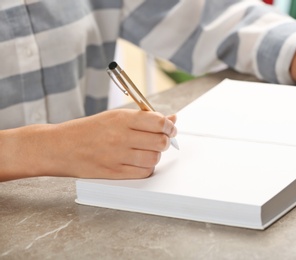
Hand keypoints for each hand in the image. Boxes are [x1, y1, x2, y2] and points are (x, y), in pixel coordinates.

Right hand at [0, 109, 176, 180]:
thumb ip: (144, 118)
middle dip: (165, 141)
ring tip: (147, 151)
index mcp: (121, 118)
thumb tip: (172, 119)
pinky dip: (146, 168)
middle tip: (161, 140)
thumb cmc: (88, 130)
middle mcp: (121, 136)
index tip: (171, 128)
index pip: (158, 121)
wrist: (60, 147)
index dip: (170, 126)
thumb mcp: (115, 117)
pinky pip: (143, 172)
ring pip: (154, 158)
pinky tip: (140, 162)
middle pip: (160, 141)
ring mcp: (117, 156)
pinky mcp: (114, 172)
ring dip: (156, 155)